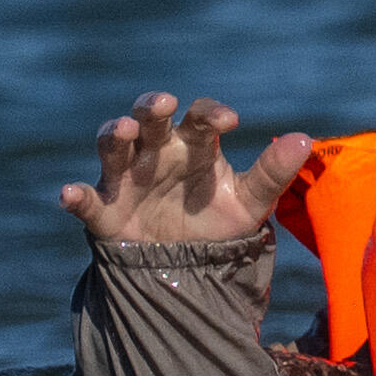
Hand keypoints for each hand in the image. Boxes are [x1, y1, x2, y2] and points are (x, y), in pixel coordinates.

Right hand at [58, 93, 311, 242]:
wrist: (188, 271)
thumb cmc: (216, 224)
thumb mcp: (249, 203)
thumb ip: (273, 173)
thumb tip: (306, 140)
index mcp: (193, 145)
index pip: (200, 118)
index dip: (210, 114)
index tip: (228, 121)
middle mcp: (157, 153)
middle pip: (150, 119)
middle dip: (152, 106)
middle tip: (163, 104)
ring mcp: (127, 179)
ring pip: (113, 146)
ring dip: (114, 134)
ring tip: (123, 130)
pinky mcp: (105, 212)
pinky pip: (87, 199)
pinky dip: (75, 195)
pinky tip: (69, 193)